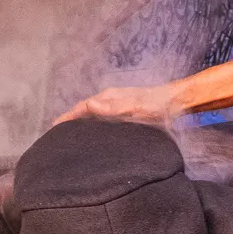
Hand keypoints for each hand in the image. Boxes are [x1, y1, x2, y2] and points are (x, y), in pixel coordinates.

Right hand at [54, 83, 181, 127]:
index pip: (83, 107)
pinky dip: (95, 125)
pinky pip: (104, 118)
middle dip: (71, 120)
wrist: (177, 102)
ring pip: (94, 114)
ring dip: (82, 122)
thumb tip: (89, 106)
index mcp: (109, 97)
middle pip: (85, 110)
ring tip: (72, 136)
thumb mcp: (134, 107)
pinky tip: (96, 135)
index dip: (68, 117)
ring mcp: (118, 105)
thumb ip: (113, 107)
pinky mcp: (126, 112)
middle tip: (59, 135)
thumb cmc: (157, 105)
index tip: (55, 127)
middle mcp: (111, 99)